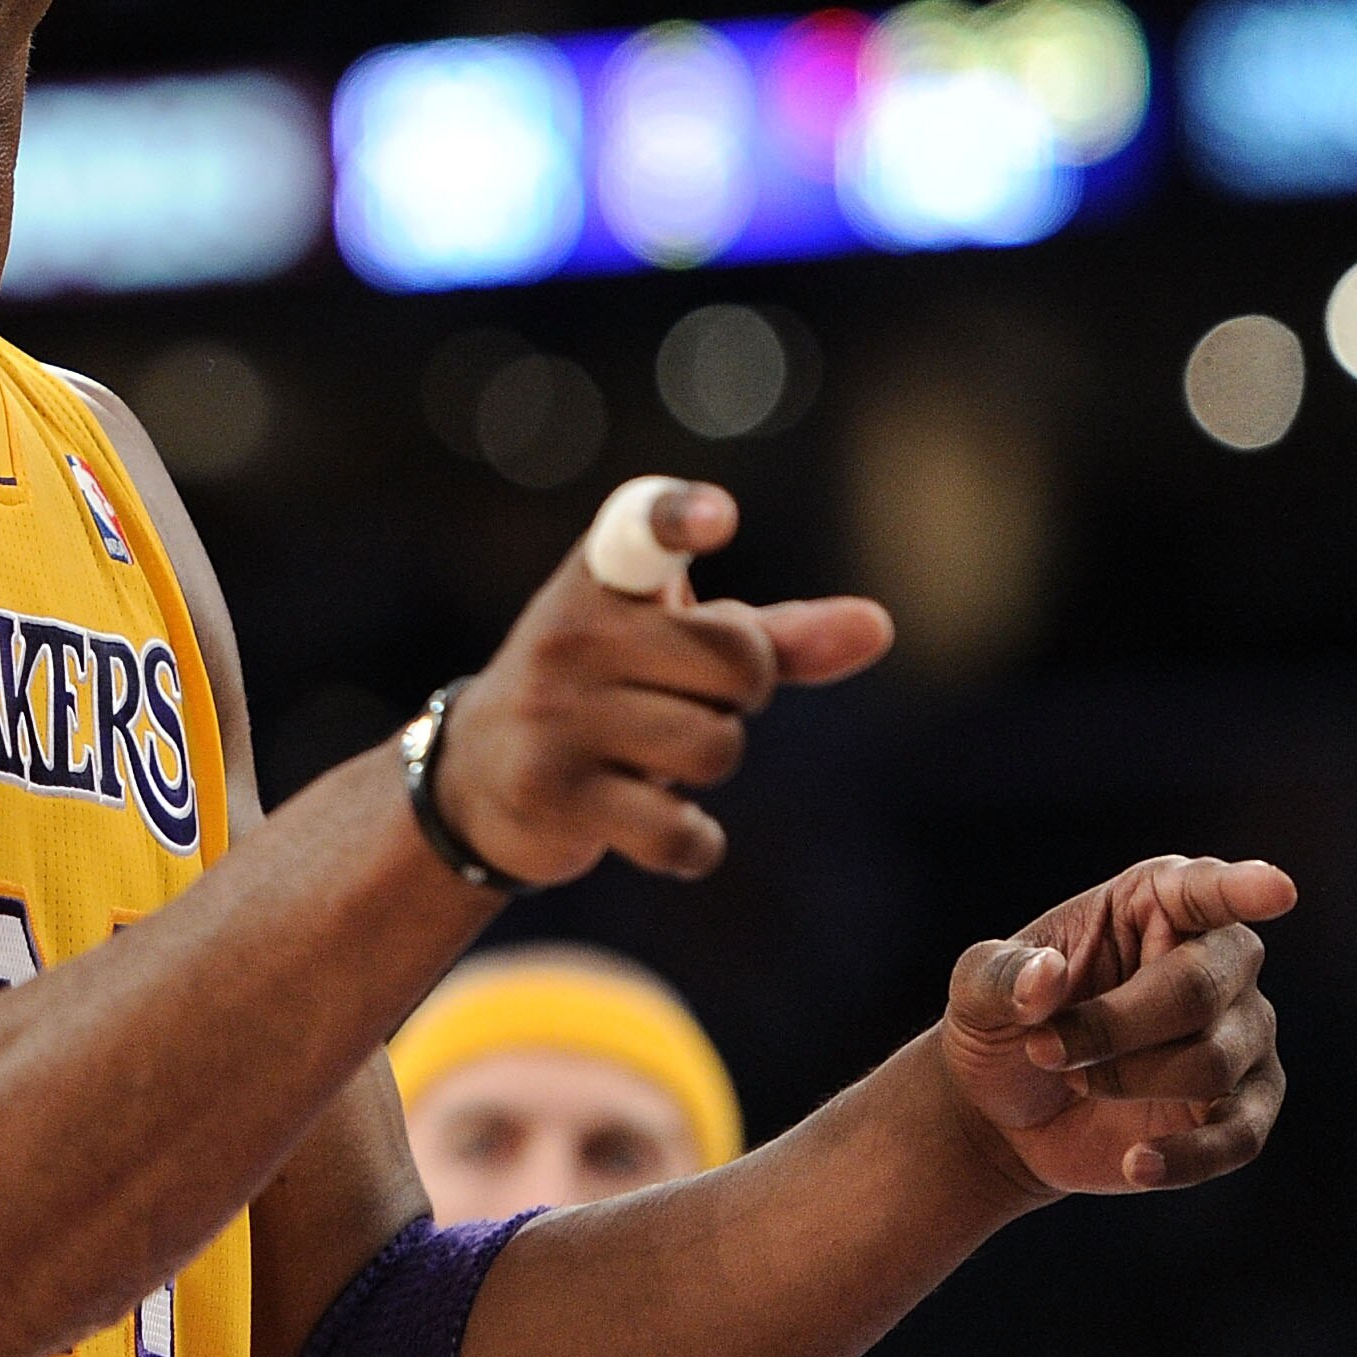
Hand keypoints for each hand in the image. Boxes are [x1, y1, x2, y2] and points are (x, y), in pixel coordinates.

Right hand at [430, 479, 893, 887]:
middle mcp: (570, 633)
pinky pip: (678, 831)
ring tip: (655, 755)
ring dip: (707, 765)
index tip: (719, 517)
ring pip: (714, 748)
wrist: (477, 775)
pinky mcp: (552, 794)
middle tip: (686, 700)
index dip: (682, 515)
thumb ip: (778, 637)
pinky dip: (691, 842)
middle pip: (737, 665)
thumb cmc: (607, 689)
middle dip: (738, 696)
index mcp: (603, 577)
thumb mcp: (680, 647)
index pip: (642, 526)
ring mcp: (555, 714)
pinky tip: (658, 821)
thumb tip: (880, 626)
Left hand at [938, 855, 1296, 1196]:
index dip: (1241, 888)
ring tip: (1076, 1078)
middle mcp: (1219, 962)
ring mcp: (1242, 1036)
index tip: (1277, 889)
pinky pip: (1239, 1135)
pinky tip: (1136, 1164)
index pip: (1205, 889)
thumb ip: (1001, 975)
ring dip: (1128, 1080)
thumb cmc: (1005, 1021)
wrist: (1008, 1109)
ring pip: (1213, 1063)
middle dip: (1114, 1027)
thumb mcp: (976, 990)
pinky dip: (1188, 1156)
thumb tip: (1045, 978)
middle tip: (1046, 1048)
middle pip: (1198, 990)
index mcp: (1156, 903)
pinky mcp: (1243, 1109)